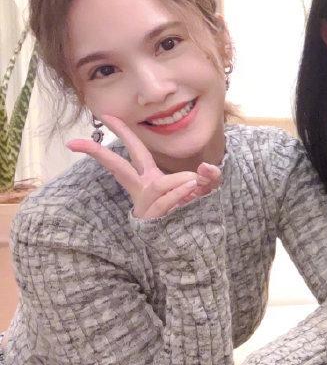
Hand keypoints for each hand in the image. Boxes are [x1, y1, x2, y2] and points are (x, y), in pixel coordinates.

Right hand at [68, 114, 220, 219]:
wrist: (189, 249)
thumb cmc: (191, 217)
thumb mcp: (204, 193)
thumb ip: (210, 178)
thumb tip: (207, 167)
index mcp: (148, 180)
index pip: (132, 152)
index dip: (121, 132)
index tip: (104, 115)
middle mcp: (143, 191)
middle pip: (120, 166)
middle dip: (103, 151)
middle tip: (78, 141)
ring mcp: (147, 207)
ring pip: (156, 186)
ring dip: (176, 181)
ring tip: (196, 181)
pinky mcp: (154, 222)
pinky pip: (165, 203)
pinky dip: (178, 193)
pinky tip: (191, 188)